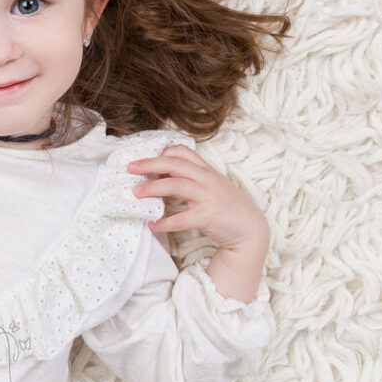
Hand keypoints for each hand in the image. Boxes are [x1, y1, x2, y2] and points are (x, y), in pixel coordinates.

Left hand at [129, 144, 269, 302]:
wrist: (252, 229)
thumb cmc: (226, 206)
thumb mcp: (211, 185)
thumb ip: (191, 177)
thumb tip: (160, 172)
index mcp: (206, 170)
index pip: (183, 151)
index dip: (162, 153)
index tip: (143, 160)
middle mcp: (208, 179)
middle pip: (174, 164)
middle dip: (149, 164)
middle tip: (129, 169)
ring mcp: (210, 197)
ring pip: (176, 185)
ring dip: (152, 188)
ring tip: (135, 193)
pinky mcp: (210, 216)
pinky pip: (182, 218)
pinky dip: (165, 222)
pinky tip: (153, 225)